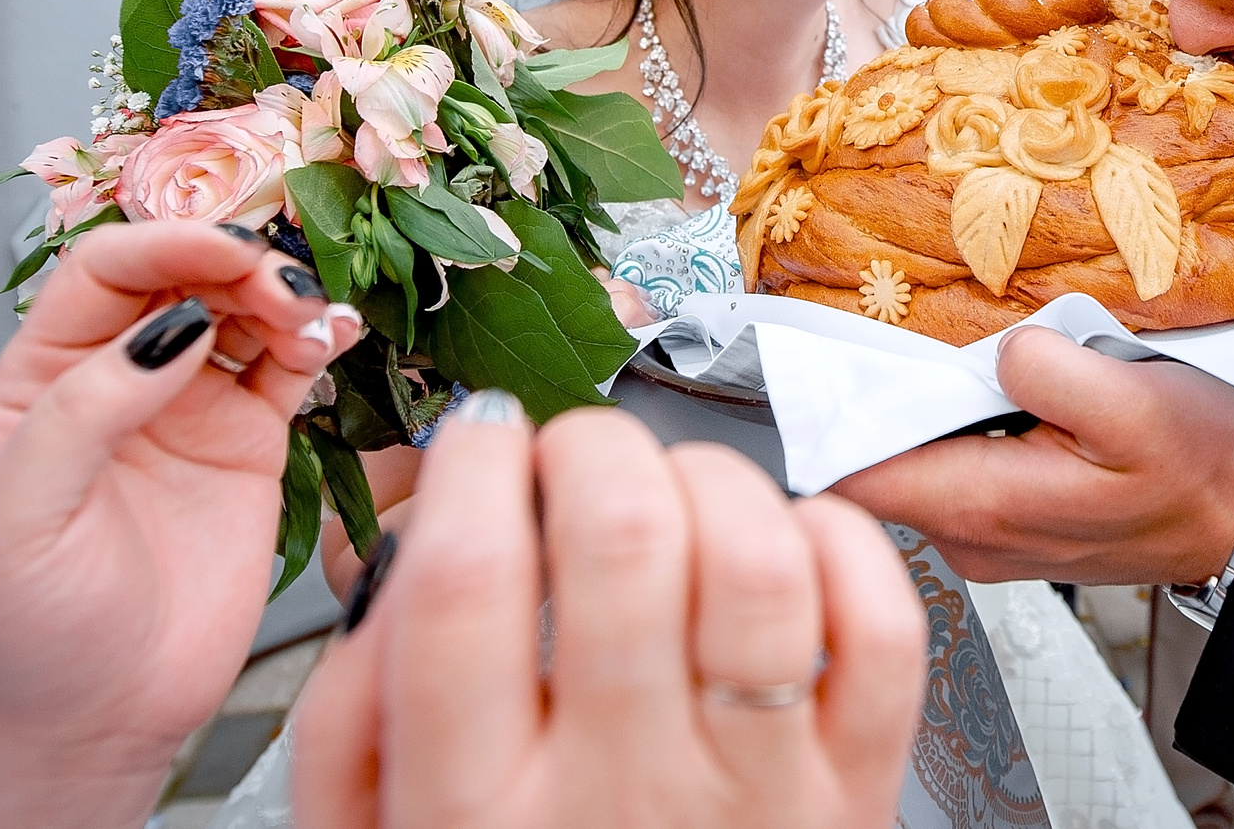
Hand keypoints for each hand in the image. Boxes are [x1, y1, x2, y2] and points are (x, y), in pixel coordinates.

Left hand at [0, 220, 360, 828]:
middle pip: (187, 276)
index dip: (166, 245)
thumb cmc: (21, 630)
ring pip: (247, 313)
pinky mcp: (252, 449)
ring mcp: (191, 409)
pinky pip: (291, 372)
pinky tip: (335, 337)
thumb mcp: (18, 510)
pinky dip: (320, 342)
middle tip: (281, 286)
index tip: (223, 253)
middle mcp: (120, 376)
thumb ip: (87, 407)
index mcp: (41, 375)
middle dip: (239, 263)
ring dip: (285, 295)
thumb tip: (175, 323)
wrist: (84, 725)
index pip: (106, 271)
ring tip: (311, 317)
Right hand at [293, 397, 926, 828]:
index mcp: (477, 811)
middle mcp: (623, 794)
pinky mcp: (856, 788)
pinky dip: (841, 548)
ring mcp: (756, 792)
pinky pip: (881, 627)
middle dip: (595, 446)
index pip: (466, 584)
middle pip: (623, 539)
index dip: (476, 469)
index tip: (484, 441)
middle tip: (578, 456)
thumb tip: (403, 566)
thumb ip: (352, 716)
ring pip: (757, 563)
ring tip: (677, 491)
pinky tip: (783, 549)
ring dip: (712, 482)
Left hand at [833, 326, 1233, 585]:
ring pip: (915, 463)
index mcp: (982, 504)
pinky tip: (996, 392)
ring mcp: (983, 537)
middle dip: (884, 397)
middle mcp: (967, 535)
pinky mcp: (1005, 526)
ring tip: (962, 357)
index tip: (825, 353)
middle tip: (904, 328)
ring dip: (929, 409)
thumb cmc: (1198, 468)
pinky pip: (951, 469)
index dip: (831, 411)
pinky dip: (959, 427)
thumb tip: (998, 348)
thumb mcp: (1133, 402)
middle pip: (876, 463)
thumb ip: (1048, 371)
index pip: (852, 473)